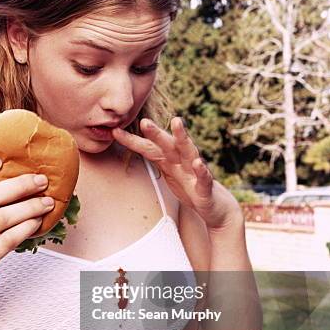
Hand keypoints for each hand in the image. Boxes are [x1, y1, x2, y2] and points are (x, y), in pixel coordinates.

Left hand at [112, 117, 241, 230]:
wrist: (215, 207)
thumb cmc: (190, 189)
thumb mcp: (169, 173)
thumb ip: (157, 159)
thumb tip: (138, 148)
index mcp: (170, 160)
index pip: (149, 148)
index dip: (132, 140)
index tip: (115, 132)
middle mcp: (183, 162)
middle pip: (167, 144)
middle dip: (156, 133)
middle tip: (143, 121)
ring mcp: (195, 172)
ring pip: (188, 151)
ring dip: (182, 137)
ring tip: (177, 122)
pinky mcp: (206, 187)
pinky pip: (204, 178)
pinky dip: (202, 170)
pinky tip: (199, 163)